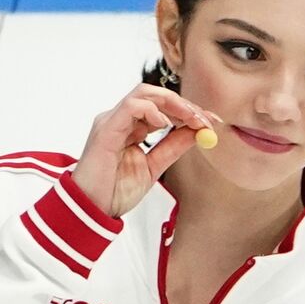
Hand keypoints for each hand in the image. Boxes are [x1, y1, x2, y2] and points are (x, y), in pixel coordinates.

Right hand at [71, 83, 219, 216]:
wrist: (92, 210)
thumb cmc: (115, 191)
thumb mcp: (154, 167)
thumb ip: (173, 147)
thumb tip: (198, 132)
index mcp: (131, 128)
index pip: (162, 107)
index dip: (189, 110)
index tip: (212, 121)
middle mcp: (120, 119)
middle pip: (155, 94)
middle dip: (185, 105)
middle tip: (205, 120)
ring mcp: (112, 121)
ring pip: (143, 93)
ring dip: (173, 103)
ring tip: (191, 119)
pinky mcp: (106, 129)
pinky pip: (130, 107)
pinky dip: (151, 110)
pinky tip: (165, 123)